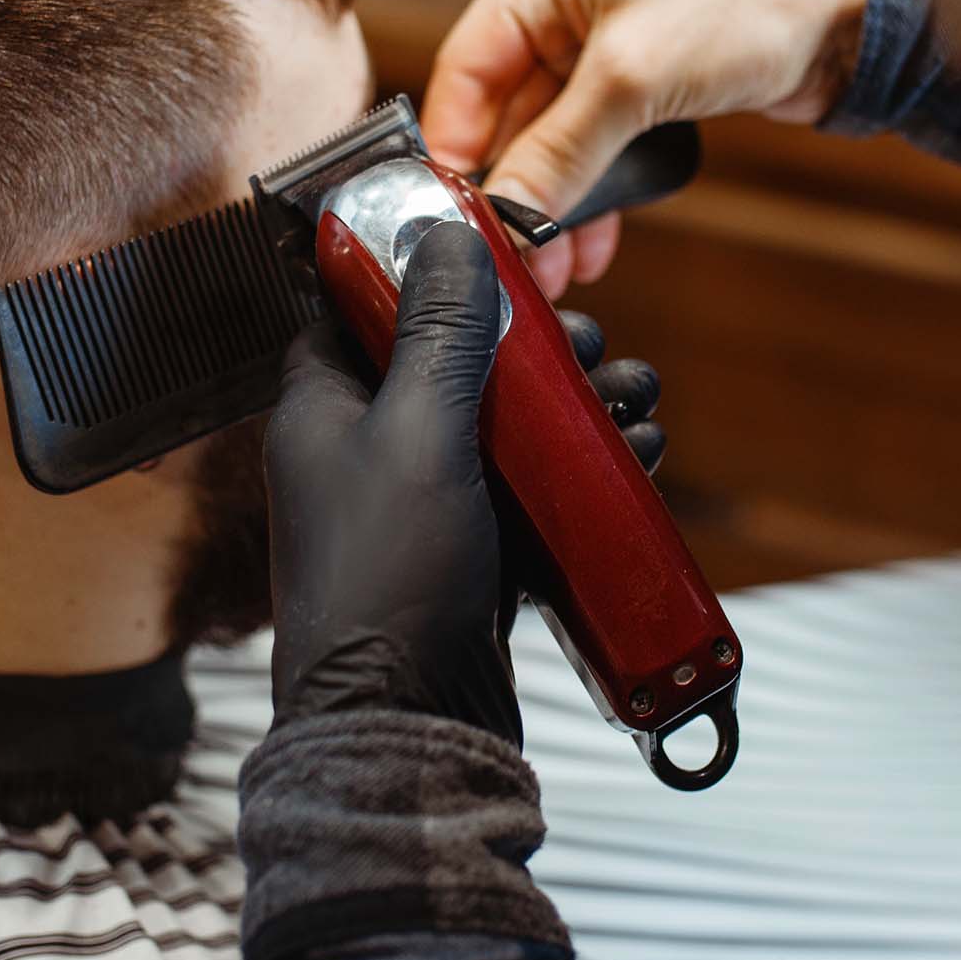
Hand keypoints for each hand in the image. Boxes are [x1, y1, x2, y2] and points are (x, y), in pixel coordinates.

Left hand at [263, 223, 666, 740]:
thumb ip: (439, 332)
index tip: (485, 253)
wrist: (406, 725)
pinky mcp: (477, 551)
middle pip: (454, 361)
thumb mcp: (418, 431)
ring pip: (507, 424)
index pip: (352, 311)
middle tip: (587, 341)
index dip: (414, 273)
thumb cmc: (389, 577)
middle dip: (534, 345)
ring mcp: (425, 504)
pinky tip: (638, 452)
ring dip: (577, 404)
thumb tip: (446, 234)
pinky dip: (585, 466)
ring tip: (635, 395)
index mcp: (322, 411)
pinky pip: (534, 487)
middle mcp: (367, 451)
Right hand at [423, 0, 871, 296]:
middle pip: (509, 109)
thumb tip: (506, 214)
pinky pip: (600, 140)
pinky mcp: (647, 74)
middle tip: (510, 259)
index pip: (467, 67)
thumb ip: (560, 152)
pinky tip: (592, 241)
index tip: (452, 216)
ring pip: (555, 134)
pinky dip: (596, 188)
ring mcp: (607, 37)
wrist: (854, 12)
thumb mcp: (636, 80)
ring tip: (552, 267)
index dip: (455, 147)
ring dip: (555, 201)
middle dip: (515, 189)